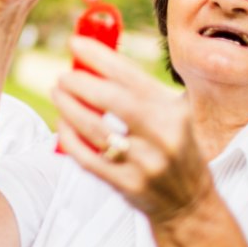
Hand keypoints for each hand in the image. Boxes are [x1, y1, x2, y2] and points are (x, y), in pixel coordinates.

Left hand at [51, 36, 213, 225]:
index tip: (75, 42)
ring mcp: (145, 163)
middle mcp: (163, 136)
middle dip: (80, 83)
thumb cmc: (174, 149)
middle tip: (63, 76)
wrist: (189, 204)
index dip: (99, 56)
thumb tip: (94, 59)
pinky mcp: (127, 185)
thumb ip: (142, 91)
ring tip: (58, 93)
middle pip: (111, 100)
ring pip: (94, 129)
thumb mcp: (174, 116)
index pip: (131, 76)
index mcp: (174, 112)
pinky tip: (64, 123)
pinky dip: (69, 137)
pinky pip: (87, 157)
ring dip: (69, 107)